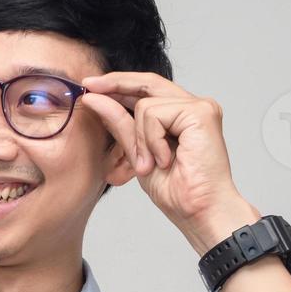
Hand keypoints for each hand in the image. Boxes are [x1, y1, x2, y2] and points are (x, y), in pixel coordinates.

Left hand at [78, 72, 259, 253]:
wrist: (198, 210)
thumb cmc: (176, 191)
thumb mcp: (137, 153)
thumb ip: (121, 125)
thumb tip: (95, 99)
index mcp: (180, 116)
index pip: (147, 90)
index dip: (118, 85)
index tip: (90, 86)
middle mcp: (193, 106)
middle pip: (148, 82)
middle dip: (116, 83)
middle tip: (89, 87)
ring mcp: (199, 107)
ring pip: (146, 105)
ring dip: (141, 139)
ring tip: (153, 164)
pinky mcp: (200, 112)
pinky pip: (156, 115)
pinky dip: (152, 141)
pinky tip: (165, 160)